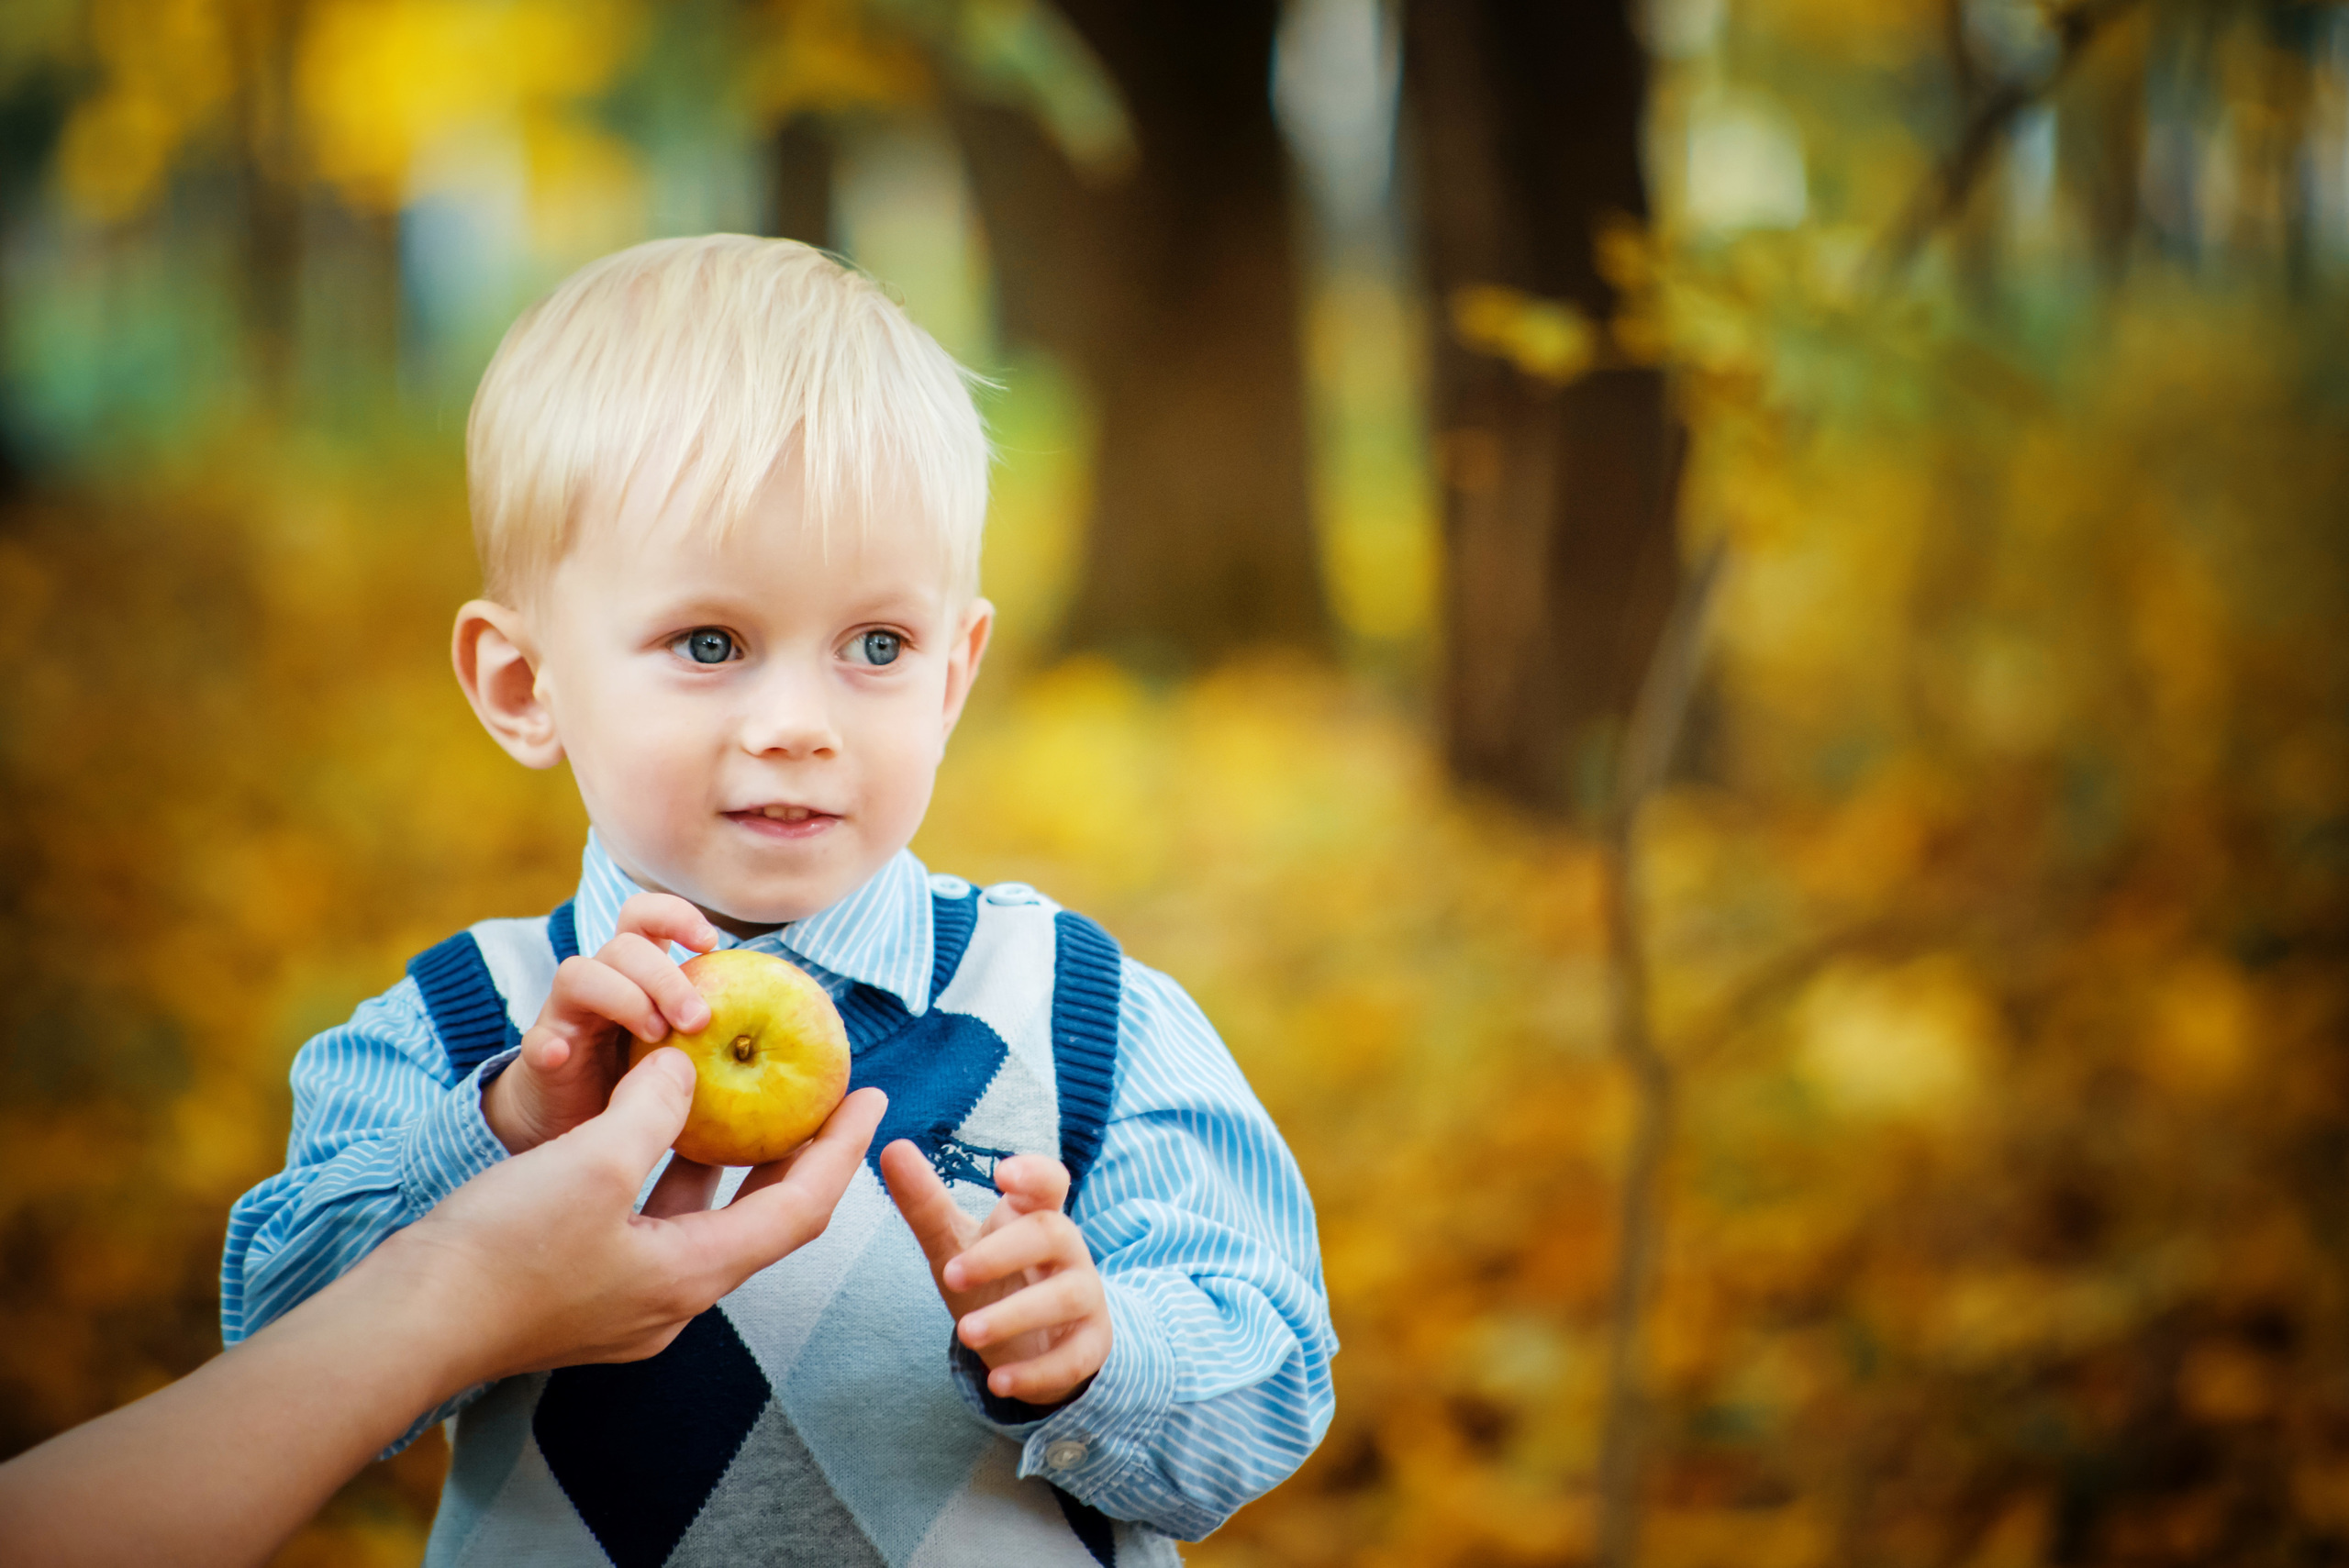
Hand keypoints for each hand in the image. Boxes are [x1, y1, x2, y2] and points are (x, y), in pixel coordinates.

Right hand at [0, 1053, 884, 1567]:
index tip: (875, 1096)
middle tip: (821, 1091)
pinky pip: (652, 1218)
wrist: (402, 1325)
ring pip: (702, 1216)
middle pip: (760, 1217)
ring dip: (728, 1156)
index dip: (841, 1150)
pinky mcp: (582, 1289)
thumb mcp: (595, 1160)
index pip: (799, 1210)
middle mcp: (671, 1298)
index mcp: (693, 1276)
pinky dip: (668, 1168)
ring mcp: (625, 1299)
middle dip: (794, 1152)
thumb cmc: (502, 1248)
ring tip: (750, 1094)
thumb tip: (683, 1066)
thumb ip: (655, 1108)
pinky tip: (657, 1120)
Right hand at [482, 891, 718, 1153]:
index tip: (711, 943)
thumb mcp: (681, 1049)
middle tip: (697, 1020)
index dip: (676, 915)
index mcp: (634, 972)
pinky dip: (549, 1044)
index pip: (645, 915)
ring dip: (624, 998)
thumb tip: (770, 1038)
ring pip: (579, 973)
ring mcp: (565, 1015)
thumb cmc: (638, 1080)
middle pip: (623, 945)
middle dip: (666, 976)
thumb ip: (714, 1035)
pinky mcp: (540, 1057)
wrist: (572, 1124)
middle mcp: (599, 982)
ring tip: (654, 1037)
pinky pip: (536, 1040)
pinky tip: (562, 1055)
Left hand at [880, 1142, 1110, 1406]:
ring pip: (1065, 1297)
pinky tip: (999, 1383)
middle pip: (1051, 1234)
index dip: (1034, 1172)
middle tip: (952, 1272)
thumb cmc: (997, 1281)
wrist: (1039, 1344)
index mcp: (1035, 1216)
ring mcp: (1084, 1297)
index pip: (1049, 1181)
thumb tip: (892, 1147)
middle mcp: (1067, 1250)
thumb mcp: (957, 1245)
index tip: (1003, 1173)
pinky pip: (1073, 1357)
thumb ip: (926, 1203)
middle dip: (1002, 1253)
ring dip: (1014, 1314)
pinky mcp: (1089, 1346)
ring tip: (966, 1333)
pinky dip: (1036, 1371)